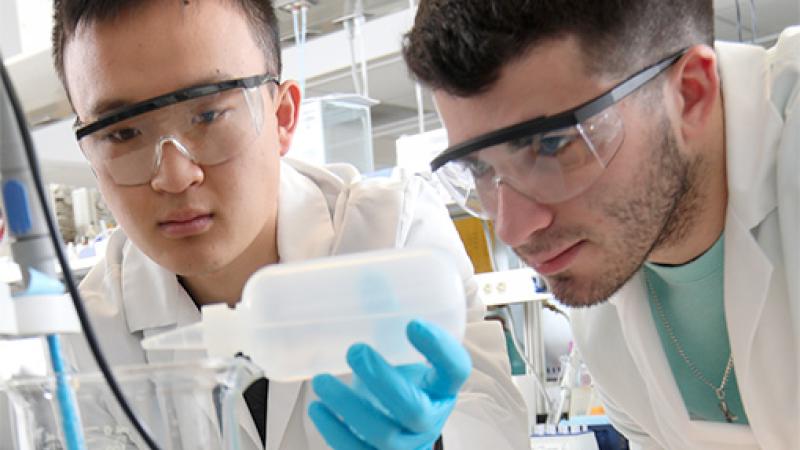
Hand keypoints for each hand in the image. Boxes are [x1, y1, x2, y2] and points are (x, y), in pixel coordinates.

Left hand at [308, 319, 471, 449]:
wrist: (394, 420)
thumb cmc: (400, 378)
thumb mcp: (400, 350)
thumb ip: (387, 315)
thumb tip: (365, 277)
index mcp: (443, 384)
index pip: (456, 369)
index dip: (440, 349)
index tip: (413, 323)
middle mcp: (430, 417)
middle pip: (415, 410)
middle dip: (383, 382)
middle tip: (355, 351)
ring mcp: (407, 443)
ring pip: (384, 436)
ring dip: (350, 407)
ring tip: (322, 380)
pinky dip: (335, 433)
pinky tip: (318, 408)